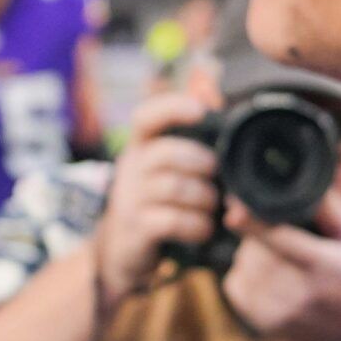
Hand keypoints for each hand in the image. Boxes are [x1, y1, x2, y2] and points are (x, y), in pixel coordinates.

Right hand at [92, 92, 219, 302]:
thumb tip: (211, 92)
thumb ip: (187, 137)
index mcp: (141, 147)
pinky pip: (171, 221)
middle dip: (200, 162)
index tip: (201, 111)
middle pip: (165, 153)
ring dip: (203, 197)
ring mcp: (131, 199)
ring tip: (213, 205)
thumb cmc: (157, 200)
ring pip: (172, 188)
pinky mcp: (137, 229)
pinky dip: (196, 225)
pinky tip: (205, 228)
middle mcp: (131, 168)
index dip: (172, 108)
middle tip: (216, 173)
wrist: (124, 248)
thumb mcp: (164, 167)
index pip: (146, 117)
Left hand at [221, 191, 340, 340]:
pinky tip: (267, 276)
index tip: (233, 209)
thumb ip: (329, 208)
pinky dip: (244, 274)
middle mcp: (300, 294)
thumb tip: (297, 179)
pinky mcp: (265, 325)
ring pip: (243, 265)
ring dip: (252, 254)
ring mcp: (280, 314)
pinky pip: (235, 285)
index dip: (253, 224)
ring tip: (280, 258)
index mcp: (325, 266)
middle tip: (281, 235)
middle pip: (257, 250)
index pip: (281, 241)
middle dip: (258, 234)